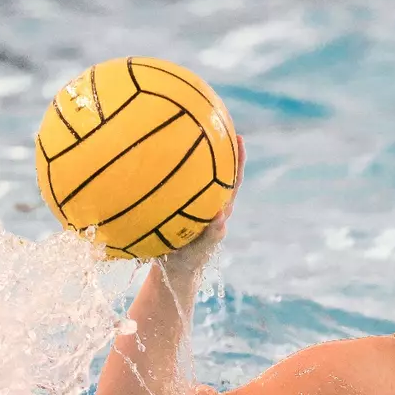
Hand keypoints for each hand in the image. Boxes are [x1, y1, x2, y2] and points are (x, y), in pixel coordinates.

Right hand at [160, 133, 244, 280]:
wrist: (173, 272)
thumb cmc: (189, 262)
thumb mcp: (201, 250)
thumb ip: (211, 235)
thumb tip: (221, 218)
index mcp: (219, 210)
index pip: (233, 180)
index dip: (238, 160)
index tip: (240, 137)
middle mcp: (209, 203)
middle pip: (218, 171)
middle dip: (219, 148)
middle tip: (216, 122)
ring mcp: (194, 205)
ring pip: (198, 176)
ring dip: (196, 155)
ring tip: (187, 130)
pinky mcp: (178, 209)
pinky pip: (177, 185)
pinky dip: (171, 171)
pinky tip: (154, 158)